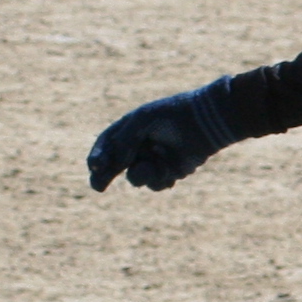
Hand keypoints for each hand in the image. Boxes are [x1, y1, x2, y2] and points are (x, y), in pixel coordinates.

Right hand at [88, 83, 238, 192]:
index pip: (107, 144)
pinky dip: (162, 178)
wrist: (206, 121)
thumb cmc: (173, 115)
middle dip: (105, 177)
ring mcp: (154, 160)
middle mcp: (139, 146)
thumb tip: (118, 163)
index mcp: (129, 129)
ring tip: (156, 165)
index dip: (98, 156)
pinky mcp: (170, 172)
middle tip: (98, 186)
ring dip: (142, 175)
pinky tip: (172, 168)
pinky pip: (157, 184)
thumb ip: (125, 139)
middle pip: (115, 166)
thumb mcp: (143, 120)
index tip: (95, 166)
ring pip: (136, 178)